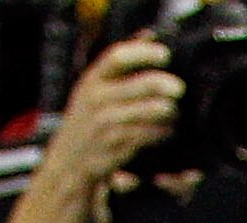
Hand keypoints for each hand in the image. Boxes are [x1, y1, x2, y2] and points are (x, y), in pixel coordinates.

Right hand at [42, 36, 181, 194]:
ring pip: (148, 112)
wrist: (67, 162)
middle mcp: (97, 99)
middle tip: (179, 88)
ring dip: (168, 112)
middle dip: (164, 85)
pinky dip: (162, 132)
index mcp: (92, 80)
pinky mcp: (116, 147)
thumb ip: (121, 62)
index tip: (165, 55)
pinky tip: (168, 131)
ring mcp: (106, 124)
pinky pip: (148, 136)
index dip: (144, 53)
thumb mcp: (95, 86)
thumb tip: (149, 35)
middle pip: (139, 85)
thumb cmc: (87, 120)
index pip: (118, 57)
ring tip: (174, 112)